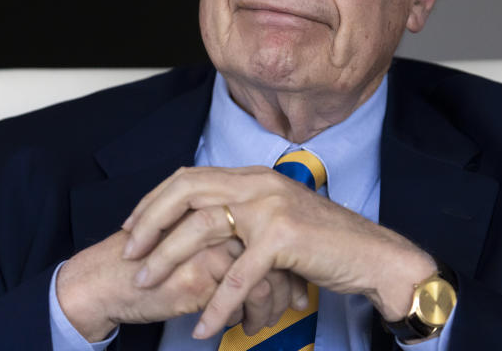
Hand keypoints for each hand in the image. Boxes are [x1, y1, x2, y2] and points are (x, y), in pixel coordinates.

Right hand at [56, 228, 306, 340]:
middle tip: (299, 305)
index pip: (273, 231)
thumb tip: (265, 276)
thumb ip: (224, 250)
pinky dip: (248, 317)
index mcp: (219, 208)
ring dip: (272, 307)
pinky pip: (243, 297)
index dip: (289, 261)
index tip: (296, 286)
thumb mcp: (192, 249)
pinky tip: (244, 329)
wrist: (103, 281)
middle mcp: (219, 222)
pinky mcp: (199, 276)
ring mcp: (211, 247)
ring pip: (266, 275)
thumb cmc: (147, 268)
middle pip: (276, 251)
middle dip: (291, 284)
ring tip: (266, 324)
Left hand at [121, 166, 435, 338]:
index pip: (190, 176)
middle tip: (128, 252)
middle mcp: (259, 183)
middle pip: (186, 191)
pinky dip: (217, 304)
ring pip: (202, 229)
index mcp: (254, 176)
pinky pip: (238, 276)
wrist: (373, 256)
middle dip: (149, 221)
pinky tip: (204, 326)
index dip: (155, 199)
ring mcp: (271, 207)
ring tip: (147, 286)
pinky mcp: (283, 239)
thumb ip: (244, 213)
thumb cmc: (324, 243)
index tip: (133, 226)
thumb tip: (203, 224)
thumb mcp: (278, 216)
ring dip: (168, 260)